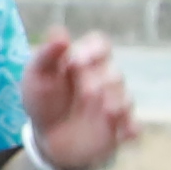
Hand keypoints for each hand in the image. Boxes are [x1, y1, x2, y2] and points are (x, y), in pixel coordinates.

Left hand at [18, 30, 133, 169]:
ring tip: (101, 111)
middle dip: (99, 83)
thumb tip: (59, 31)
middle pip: (116, 74)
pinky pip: (134, 127)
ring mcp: (113, 105)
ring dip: (115, 104)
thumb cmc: (42, 100)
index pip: (101, 45)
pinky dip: (132, 128)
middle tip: (84, 93)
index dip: (94, 50)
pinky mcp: (118, 130)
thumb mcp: (36, 76)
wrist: (45, 137)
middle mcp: (104, 80)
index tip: (76, 62)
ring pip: (127, 99)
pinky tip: (125, 132)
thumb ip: (47, 54)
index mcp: (86, 61)